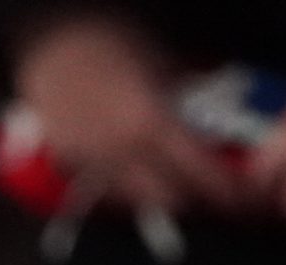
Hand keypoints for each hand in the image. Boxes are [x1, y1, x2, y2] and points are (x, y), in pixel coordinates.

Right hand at [12, 16, 245, 217]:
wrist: (48, 41)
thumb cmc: (104, 41)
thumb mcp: (158, 64)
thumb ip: (183, 101)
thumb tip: (206, 124)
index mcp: (151, 122)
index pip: (199, 171)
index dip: (223, 189)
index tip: (237, 196)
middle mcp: (123, 150)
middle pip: (168, 199)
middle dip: (189, 196)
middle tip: (200, 187)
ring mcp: (92, 161)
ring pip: (134, 201)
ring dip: (154, 194)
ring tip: (164, 179)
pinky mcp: (69, 163)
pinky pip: (104, 188)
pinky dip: (122, 186)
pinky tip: (128, 168)